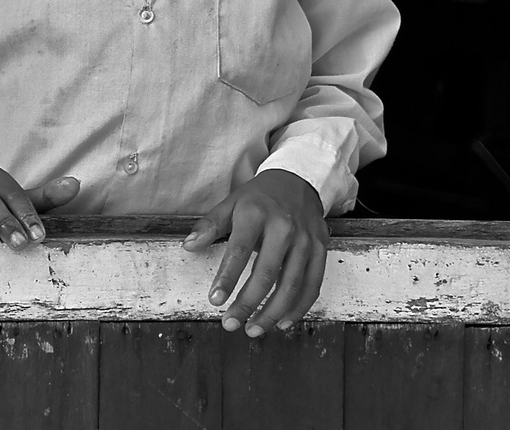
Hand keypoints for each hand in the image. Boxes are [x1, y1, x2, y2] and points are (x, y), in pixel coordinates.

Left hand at [182, 170, 327, 335]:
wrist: (298, 180)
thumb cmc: (259, 197)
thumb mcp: (231, 203)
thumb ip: (210, 226)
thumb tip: (188, 246)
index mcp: (257, 213)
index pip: (239, 250)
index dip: (227, 277)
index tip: (215, 300)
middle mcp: (284, 226)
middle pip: (267, 273)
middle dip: (248, 303)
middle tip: (230, 323)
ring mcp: (306, 239)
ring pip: (292, 284)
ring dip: (272, 312)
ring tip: (253, 329)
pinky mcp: (321, 249)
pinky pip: (313, 285)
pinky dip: (298, 307)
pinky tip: (282, 322)